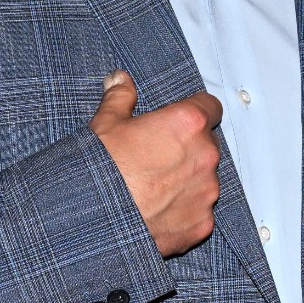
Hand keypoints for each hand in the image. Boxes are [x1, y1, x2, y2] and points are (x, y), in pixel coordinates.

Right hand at [90, 70, 222, 257]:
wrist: (93, 220)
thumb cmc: (101, 169)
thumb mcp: (106, 123)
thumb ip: (121, 96)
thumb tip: (120, 79)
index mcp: (187, 123)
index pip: (210, 106)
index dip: (195, 111)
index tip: (180, 120)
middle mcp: (205, 155)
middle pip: (207, 145)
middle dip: (188, 149)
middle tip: (157, 157)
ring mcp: (207, 192)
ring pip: (206, 179)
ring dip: (188, 180)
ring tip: (155, 188)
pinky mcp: (202, 223)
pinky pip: (199, 211)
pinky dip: (184, 211)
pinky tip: (158, 211)